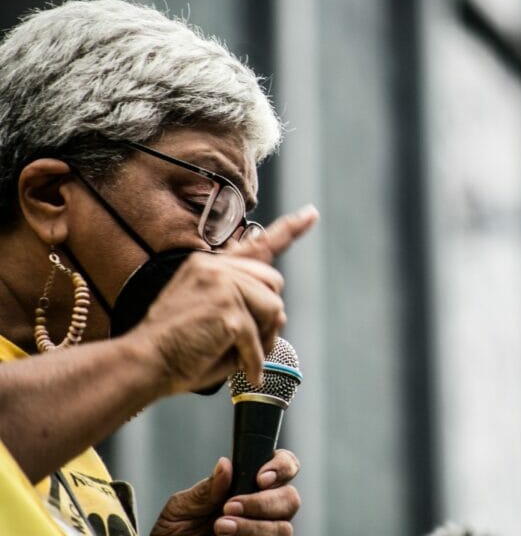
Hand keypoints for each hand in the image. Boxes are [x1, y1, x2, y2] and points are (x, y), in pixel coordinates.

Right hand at [126, 205, 317, 394]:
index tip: (311, 214)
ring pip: (274, 309)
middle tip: (247, 343)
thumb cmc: (176, 347)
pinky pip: (261, 336)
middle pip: (274, 284)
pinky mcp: (228, 307)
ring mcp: (222, 284)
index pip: (257, 244)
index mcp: (210, 265)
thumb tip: (280, 313)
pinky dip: (254, 360)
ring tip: (240, 356)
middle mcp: (216, 266)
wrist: (143, 363)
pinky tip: (244, 371)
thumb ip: (245, 306)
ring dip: (263, 339)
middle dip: (268, 316)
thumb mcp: (212, 316)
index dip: (290, 229)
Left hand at [151, 450, 300, 535]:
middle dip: (264, 502)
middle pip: (290, 497)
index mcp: (250, 484)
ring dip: (254, 526)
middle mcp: (265, 507)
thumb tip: (225, 464)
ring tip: (221, 527)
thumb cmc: (176, 532)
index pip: (284, 465)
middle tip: (230, 506)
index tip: (260, 478)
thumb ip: (206, 489)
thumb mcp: (182, 506)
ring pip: (283, 527)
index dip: (281, 467)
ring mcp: (266, 531)